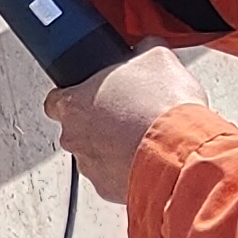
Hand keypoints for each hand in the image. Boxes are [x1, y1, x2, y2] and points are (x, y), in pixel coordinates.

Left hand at [43, 43, 208, 195]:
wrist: (182, 153)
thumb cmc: (162, 108)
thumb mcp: (157, 57)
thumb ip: (142, 50)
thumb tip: (147, 46)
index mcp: (74, 103)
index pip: (54, 101)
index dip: (73, 96)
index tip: (88, 94)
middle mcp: (75, 138)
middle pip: (77, 129)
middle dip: (99, 123)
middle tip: (126, 114)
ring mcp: (91, 167)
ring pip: (95, 155)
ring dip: (113, 148)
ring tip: (142, 137)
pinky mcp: (110, 190)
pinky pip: (114, 178)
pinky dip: (127, 170)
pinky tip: (148, 157)